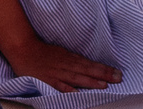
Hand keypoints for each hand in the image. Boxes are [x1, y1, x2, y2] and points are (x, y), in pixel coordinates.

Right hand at [5, 39, 123, 91]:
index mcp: (70, 58)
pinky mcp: (48, 80)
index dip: (104, 69)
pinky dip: (69, 89)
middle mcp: (66, 64)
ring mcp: (58, 73)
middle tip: (118, 78)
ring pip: (77, 77)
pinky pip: (60, 86)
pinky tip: (78, 94)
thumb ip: (74, 61)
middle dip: (103, 74)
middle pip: (88, 70)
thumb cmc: (43, 52)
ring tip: (105, 85)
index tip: (117, 73)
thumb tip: (89, 67)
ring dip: (91, 81)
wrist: (24, 49)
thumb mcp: (61, 53)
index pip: (90, 64)